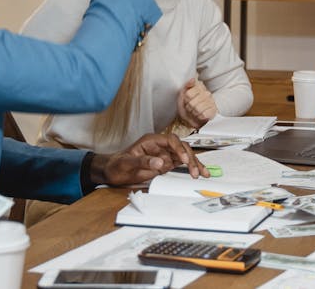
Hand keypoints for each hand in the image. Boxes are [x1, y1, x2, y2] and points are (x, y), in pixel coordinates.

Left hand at [91, 132, 209, 185]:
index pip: (170, 140)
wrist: (112, 172)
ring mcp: (164, 154)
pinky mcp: (166, 163)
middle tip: (194, 171)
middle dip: (189, 158)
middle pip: (181, 147)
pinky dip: (190, 168)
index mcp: (151, 141)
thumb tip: (161, 162)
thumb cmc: (117, 164)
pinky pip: (181, 164)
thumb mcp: (127, 163)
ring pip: (184, 156)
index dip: (178, 149)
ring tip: (202, 173)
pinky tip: (199, 172)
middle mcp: (160, 146)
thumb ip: (143, 162)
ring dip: (194, 164)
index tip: (183, 160)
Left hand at [176, 78, 216, 128]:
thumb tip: (193, 79)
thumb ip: (187, 86)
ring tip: (195, 111)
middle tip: (191, 107)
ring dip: (194, 112)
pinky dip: (200, 116)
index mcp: (199, 86)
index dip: (186, 99)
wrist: (193, 118)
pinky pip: (203, 115)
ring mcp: (211, 101)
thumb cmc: (187, 105)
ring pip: (198, 109)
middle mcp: (207, 93)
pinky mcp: (214, 110)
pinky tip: (201, 114)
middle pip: (192, 103)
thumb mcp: (183, 95)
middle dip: (189, 107)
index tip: (187, 100)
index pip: (188, 94)